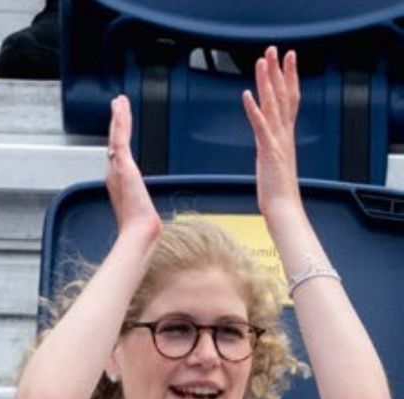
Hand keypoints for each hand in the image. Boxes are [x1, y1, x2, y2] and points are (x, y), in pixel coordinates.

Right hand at [105, 95, 159, 241]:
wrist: (138, 231)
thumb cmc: (139, 225)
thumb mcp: (140, 211)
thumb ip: (140, 206)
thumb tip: (146, 215)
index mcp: (117, 181)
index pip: (117, 152)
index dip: (117, 137)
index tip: (118, 125)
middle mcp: (113, 173)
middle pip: (114, 141)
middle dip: (116, 122)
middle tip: (116, 104)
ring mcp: (117, 168)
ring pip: (116, 136)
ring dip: (117, 117)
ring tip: (119, 101)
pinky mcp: (123, 166)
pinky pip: (119, 139)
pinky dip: (119, 123)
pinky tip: (120, 111)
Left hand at [243, 47, 302, 220]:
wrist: (284, 209)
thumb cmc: (276, 191)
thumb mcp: (273, 164)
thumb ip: (272, 149)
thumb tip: (268, 144)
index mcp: (285, 136)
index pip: (289, 100)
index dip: (288, 79)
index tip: (286, 60)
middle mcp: (284, 134)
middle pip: (284, 95)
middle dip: (279, 71)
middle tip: (275, 50)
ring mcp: (277, 141)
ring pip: (273, 105)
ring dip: (266, 83)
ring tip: (261, 62)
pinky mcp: (269, 151)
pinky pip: (261, 126)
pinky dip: (254, 109)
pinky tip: (248, 95)